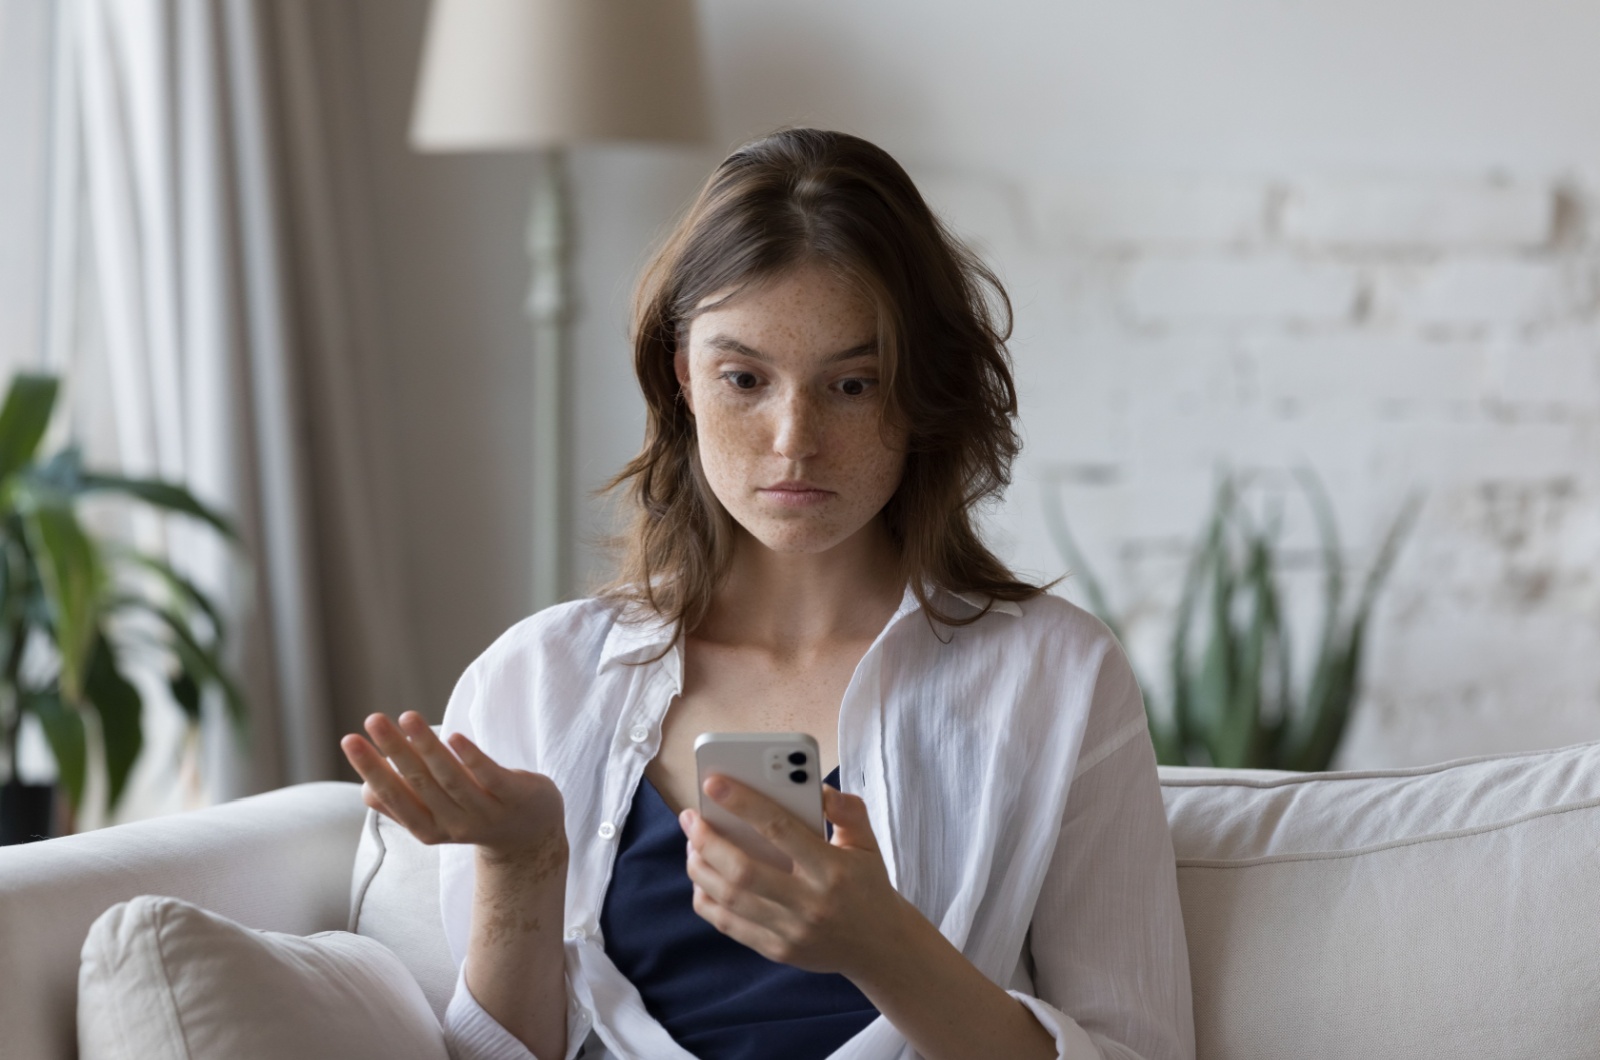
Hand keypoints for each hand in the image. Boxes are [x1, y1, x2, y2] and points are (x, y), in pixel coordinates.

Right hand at [340, 711, 565, 863]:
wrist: (531, 836)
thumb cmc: (473, 814)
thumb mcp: (436, 816)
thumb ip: (405, 804)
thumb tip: (365, 789)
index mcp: (428, 828)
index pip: (392, 797)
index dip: (371, 769)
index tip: (350, 739)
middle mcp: (455, 824)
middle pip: (419, 783)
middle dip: (393, 751)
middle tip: (372, 719)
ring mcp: (487, 811)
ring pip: (452, 778)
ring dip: (427, 746)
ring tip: (406, 716)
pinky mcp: (516, 796)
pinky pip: (491, 777)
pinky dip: (472, 758)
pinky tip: (454, 736)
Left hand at [678, 775, 913, 979]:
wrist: (881, 947)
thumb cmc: (868, 884)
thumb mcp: (867, 842)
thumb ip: (847, 809)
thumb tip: (817, 788)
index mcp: (832, 868)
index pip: (779, 829)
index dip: (742, 803)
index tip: (712, 782)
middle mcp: (810, 902)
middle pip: (743, 870)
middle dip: (707, 839)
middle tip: (690, 817)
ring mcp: (791, 931)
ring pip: (730, 899)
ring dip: (700, 867)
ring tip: (692, 843)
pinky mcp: (778, 950)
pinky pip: (729, 925)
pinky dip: (707, 899)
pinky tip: (702, 877)